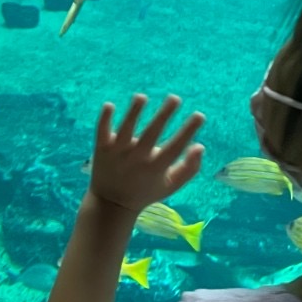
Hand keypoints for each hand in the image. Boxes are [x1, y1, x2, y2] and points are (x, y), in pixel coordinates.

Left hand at [88, 95, 204, 216]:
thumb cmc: (147, 191)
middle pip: (151, 133)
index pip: (175, 146)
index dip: (188, 131)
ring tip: (142, 97)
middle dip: (164, 114)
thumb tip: (200, 146)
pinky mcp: (101, 149)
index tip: (199, 115)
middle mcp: (137, 159)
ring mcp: (118, 153)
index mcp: (156, 168)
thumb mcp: (171, 185)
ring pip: (126, 129)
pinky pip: (102, 131)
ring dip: (133, 112)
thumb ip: (189, 168)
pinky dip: (105, 118)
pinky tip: (110, 105)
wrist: (112, 204)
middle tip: (175, 97)